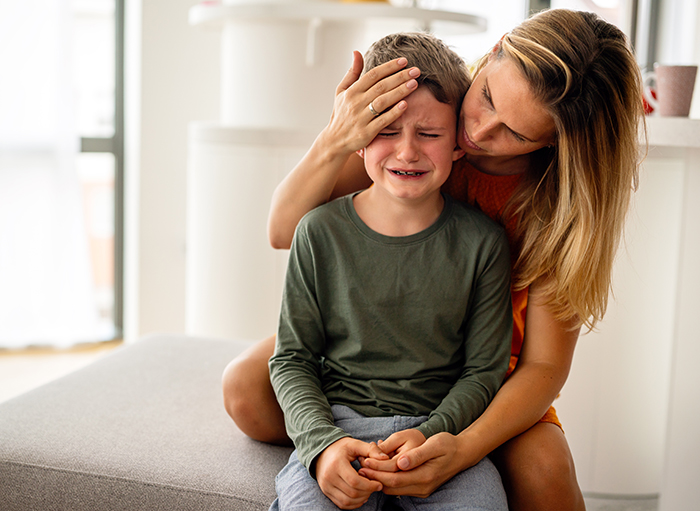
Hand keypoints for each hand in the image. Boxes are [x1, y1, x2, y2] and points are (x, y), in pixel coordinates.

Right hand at [315, 437, 383, 508]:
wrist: (322, 451)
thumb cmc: (341, 447)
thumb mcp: (355, 444)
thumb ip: (370, 450)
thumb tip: (386, 458)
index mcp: (337, 464)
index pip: (355, 481)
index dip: (369, 485)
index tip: (379, 483)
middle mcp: (329, 476)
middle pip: (352, 493)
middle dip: (367, 492)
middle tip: (375, 487)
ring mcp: (326, 486)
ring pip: (347, 501)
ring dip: (361, 499)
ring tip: (369, 491)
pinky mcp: (326, 491)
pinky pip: (341, 504)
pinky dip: (353, 503)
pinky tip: (361, 496)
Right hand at [323, 50, 419, 154]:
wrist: (335, 141)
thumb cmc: (341, 114)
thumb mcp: (341, 92)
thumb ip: (352, 73)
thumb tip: (357, 52)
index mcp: (351, 92)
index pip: (372, 75)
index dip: (389, 67)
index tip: (404, 61)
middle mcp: (355, 103)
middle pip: (381, 86)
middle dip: (400, 77)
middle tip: (415, 71)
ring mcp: (361, 118)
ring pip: (383, 101)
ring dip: (400, 91)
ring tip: (414, 84)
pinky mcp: (366, 132)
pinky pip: (383, 121)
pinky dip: (394, 112)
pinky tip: (405, 104)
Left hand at [358, 432, 472, 498]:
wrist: (462, 453)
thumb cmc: (448, 445)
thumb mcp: (434, 444)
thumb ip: (417, 455)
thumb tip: (401, 462)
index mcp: (425, 475)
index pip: (394, 478)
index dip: (377, 472)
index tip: (364, 462)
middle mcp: (422, 486)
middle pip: (391, 486)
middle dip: (374, 476)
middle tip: (360, 464)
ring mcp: (421, 489)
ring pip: (394, 489)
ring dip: (380, 478)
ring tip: (367, 465)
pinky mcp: (420, 487)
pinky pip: (399, 486)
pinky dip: (388, 479)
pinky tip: (380, 468)